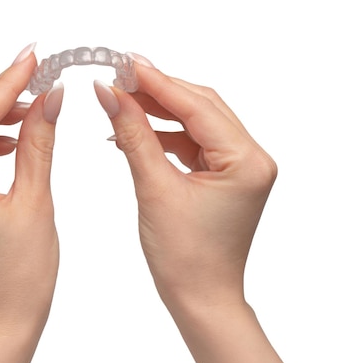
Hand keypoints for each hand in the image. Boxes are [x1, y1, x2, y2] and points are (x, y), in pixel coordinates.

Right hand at [94, 55, 291, 362]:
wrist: (199, 298)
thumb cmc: (184, 257)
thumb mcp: (154, 188)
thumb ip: (134, 135)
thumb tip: (111, 94)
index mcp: (246, 161)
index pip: (198, 106)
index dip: (158, 82)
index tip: (125, 64)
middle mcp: (252, 159)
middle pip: (201, 107)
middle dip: (159, 91)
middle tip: (120, 76)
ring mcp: (240, 167)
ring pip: (196, 123)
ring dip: (160, 112)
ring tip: (122, 101)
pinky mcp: (225, 176)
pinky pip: (193, 143)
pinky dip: (165, 135)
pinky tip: (136, 131)